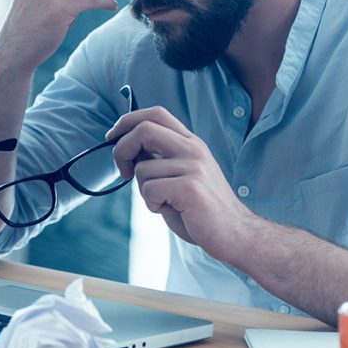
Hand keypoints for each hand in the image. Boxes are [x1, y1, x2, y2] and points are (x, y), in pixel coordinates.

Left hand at [106, 107, 251, 259]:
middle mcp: (193, 149)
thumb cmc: (201, 209)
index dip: (128, 121)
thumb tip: (126, 147)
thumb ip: (159, 159)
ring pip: (142, 169)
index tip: (112, 137)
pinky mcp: (190, 187)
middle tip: (123, 172)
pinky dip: (153, 205)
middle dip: (121, 149)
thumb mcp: (180, 175)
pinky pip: (149, 190)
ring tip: (167, 203)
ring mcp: (193, 166)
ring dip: (145, 192)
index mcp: (191, 143)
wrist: (234, 234)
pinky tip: (173, 211)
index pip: (156, 113)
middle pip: (144, 129)